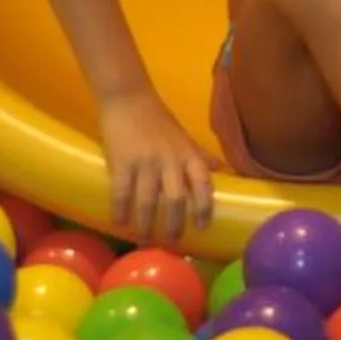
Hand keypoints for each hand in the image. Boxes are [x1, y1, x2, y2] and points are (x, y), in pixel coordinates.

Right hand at [96, 91, 215, 244]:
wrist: (128, 98)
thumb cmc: (158, 119)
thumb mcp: (184, 137)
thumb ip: (200, 155)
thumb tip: (221, 169)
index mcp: (187, 154)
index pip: (203, 183)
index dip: (205, 206)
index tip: (203, 226)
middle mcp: (170, 160)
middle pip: (177, 199)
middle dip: (175, 225)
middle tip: (171, 241)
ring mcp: (145, 161)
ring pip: (149, 201)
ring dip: (146, 224)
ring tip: (144, 238)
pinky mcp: (122, 161)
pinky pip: (122, 192)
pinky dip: (121, 210)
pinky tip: (119, 222)